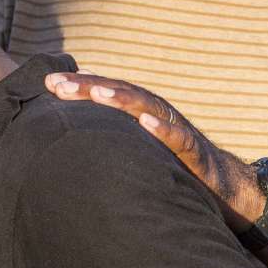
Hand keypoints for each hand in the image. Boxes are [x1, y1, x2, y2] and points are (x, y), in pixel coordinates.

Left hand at [44, 71, 263, 228]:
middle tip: (58, 84)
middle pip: (119, 93)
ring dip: (122, 99)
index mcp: (136, 112)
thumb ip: (108, 133)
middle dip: (88, 86)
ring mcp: (174, 129)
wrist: (221, 185)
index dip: (76, 84)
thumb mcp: (133, 146)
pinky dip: (162, 129)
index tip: (45, 81)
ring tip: (98, 93)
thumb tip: (69, 129)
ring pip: (146, 108)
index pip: (103, 92)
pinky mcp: (193, 151)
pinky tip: (145, 123)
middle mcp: (154, 113)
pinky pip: (177, 138)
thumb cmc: (168, 162)